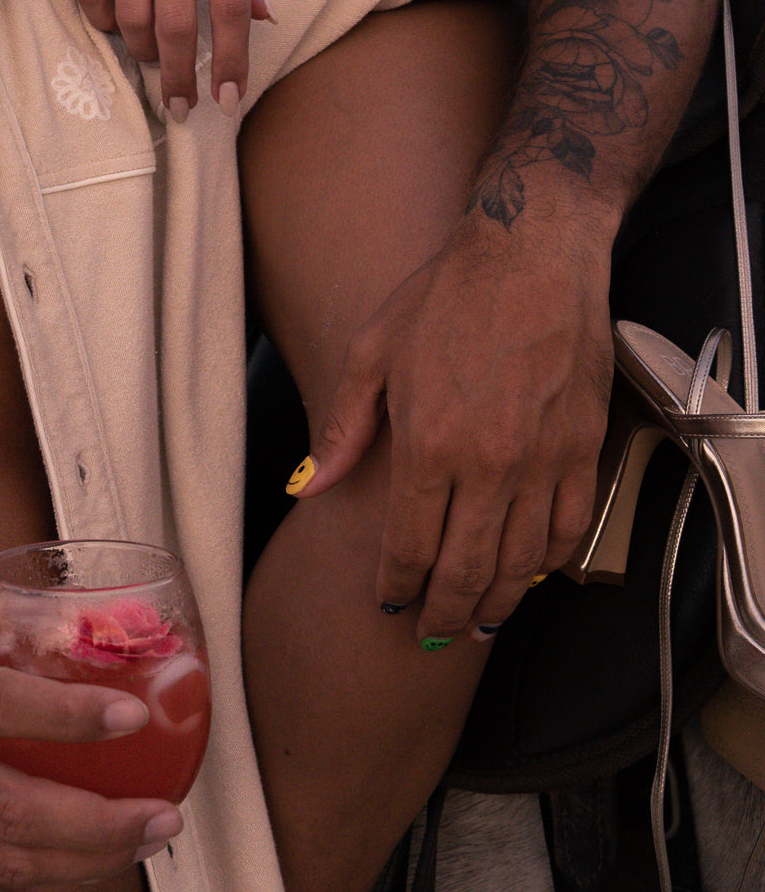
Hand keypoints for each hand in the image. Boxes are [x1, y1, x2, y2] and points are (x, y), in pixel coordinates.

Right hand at [67, 0, 270, 116]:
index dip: (230, 61)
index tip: (228, 98)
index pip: (230, 9)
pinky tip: (116, 27)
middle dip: (180, 79)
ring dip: (142, 55)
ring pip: (130, 17)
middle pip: (174, 25)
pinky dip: (103, 20)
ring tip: (154, 67)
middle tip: (184, 108)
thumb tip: (263, 17)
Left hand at [291, 217, 611, 640]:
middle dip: (445, 615)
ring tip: (478, 623)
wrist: (532, 256)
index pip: (409, 546)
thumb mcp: (372, 352)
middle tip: (433, 636)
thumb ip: (343, 428)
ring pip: (519, 562)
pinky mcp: (583, 450)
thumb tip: (308, 485)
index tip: (389, 603)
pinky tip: (529, 574)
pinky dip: (547, 564)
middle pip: (465, 571)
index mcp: (429, 444)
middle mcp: (488, 466)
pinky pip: (568, 529)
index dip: (397, 586)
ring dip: (497, 603)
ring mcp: (541, 462)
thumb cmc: (445, 296)